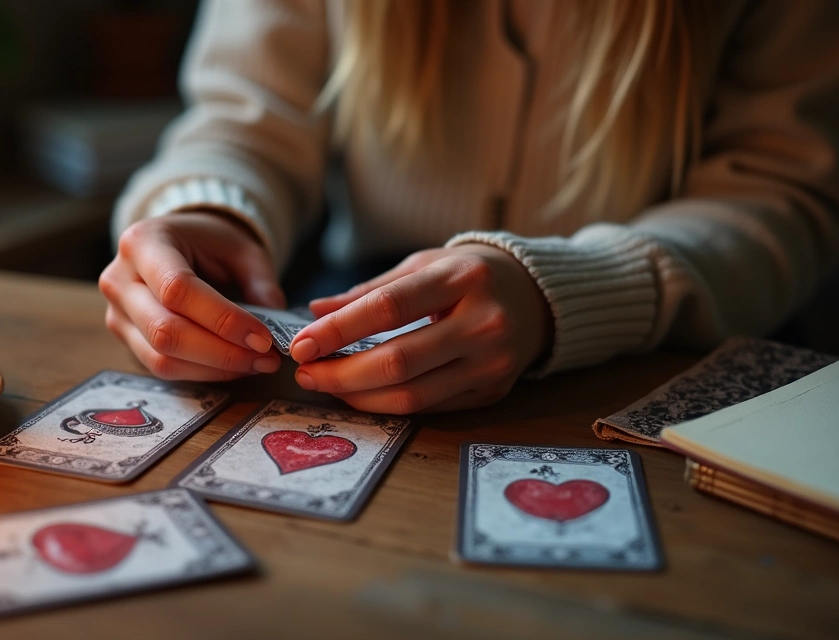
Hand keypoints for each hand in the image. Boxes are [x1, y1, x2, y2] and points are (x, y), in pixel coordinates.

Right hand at [99, 212, 285, 380]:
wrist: (178, 243)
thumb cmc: (209, 242)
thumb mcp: (241, 248)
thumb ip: (260, 283)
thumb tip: (276, 328)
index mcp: (142, 242)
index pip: (177, 289)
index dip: (222, 319)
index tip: (263, 337)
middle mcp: (119, 279)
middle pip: (165, 330)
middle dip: (222, 352)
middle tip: (266, 358)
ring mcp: (117, 312)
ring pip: (162, 357)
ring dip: (214, 368)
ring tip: (256, 364)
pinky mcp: (125, 338)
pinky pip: (161, 367)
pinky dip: (202, 372)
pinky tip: (233, 366)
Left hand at [288, 244, 551, 412]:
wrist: (538, 297)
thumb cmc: (469, 275)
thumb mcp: (423, 265)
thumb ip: (369, 290)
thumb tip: (315, 312)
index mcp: (463, 278)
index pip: (388, 308)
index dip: (338, 330)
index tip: (300, 344)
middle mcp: (484, 323)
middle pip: (398, 362)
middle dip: (341, 373)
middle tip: (305, 372)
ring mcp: (493, 363)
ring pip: (412, 395)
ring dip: (359, 396)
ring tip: (325, 384)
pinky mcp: (492, 392)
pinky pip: (429, 408)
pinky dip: (387, 404)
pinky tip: (360, 394)